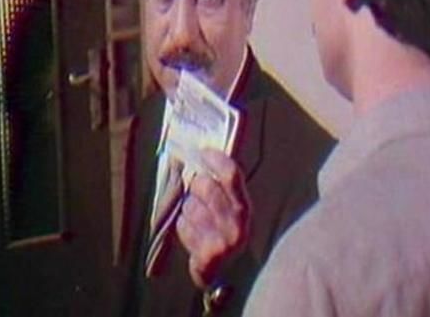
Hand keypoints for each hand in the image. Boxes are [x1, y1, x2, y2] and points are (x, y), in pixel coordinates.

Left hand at [175, 149, 251, 287]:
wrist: (230, 276)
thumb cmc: (227, 234)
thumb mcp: (233, 210)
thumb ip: (224, 188)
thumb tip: (203, 159)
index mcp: (246, 208)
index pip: (231, 175)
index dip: (216, 160)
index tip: (204, 153)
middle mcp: (237, 224)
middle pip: (205, 186)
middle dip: (197, 185)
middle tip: (197, 190)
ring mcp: (222, 241)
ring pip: (190, 206)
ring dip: (189, 208)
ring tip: (198, 217)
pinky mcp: (206, 256)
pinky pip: (183, 226)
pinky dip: (184, 227)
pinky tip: (194, 233)